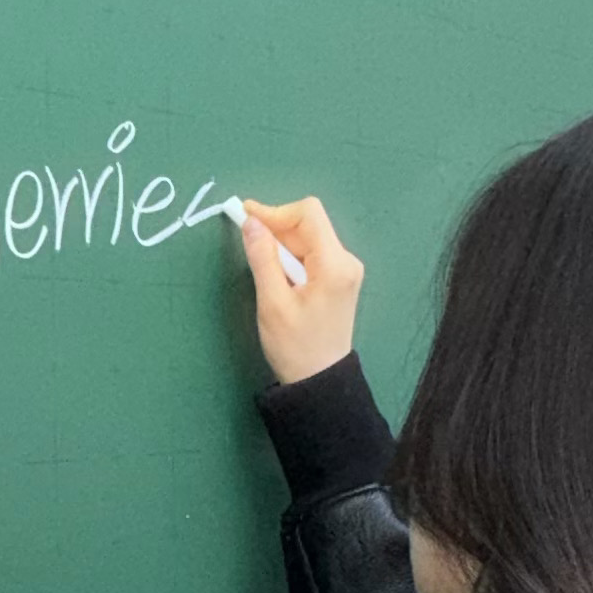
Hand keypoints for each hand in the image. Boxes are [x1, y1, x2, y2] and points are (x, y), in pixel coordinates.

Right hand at [237, 196, 361, 388]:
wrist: (319, 381)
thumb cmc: (295, 346)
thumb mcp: (272, 302)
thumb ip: (262, 257)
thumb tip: (250, 221)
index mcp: (335, 264)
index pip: (308, 214)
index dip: (275, 211)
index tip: (246, 217)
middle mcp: (346, 261)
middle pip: (309, 224)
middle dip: (276, 228)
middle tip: (248, 242)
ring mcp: (345, 270)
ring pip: (308, 238)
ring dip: (282, 244)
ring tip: (264, 267)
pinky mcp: (339, 279)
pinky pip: (312, 254)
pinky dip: (290, 256)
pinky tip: (278, 275)